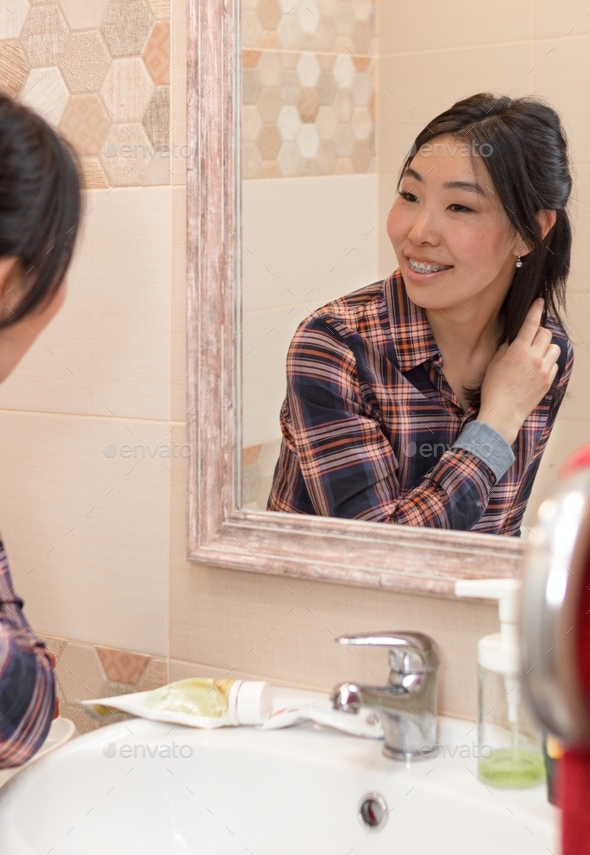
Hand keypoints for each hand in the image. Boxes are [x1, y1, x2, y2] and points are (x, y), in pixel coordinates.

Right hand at [478, 298, 559, 444]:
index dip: (535, 310)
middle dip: (539, 332)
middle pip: (545, 333)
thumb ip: (506, 348)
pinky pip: (554, 364)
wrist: (503, 412)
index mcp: (519, 351)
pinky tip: (536, 369)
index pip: (531, 324)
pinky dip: (547, 362)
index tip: (539, 302)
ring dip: (545, 347)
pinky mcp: (548, 381)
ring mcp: (544, 370)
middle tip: (530, 337)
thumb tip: (514, 341)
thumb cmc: (494, 388)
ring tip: (535, 354)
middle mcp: (535, 358)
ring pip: (553, 348)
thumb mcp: (494, 363)